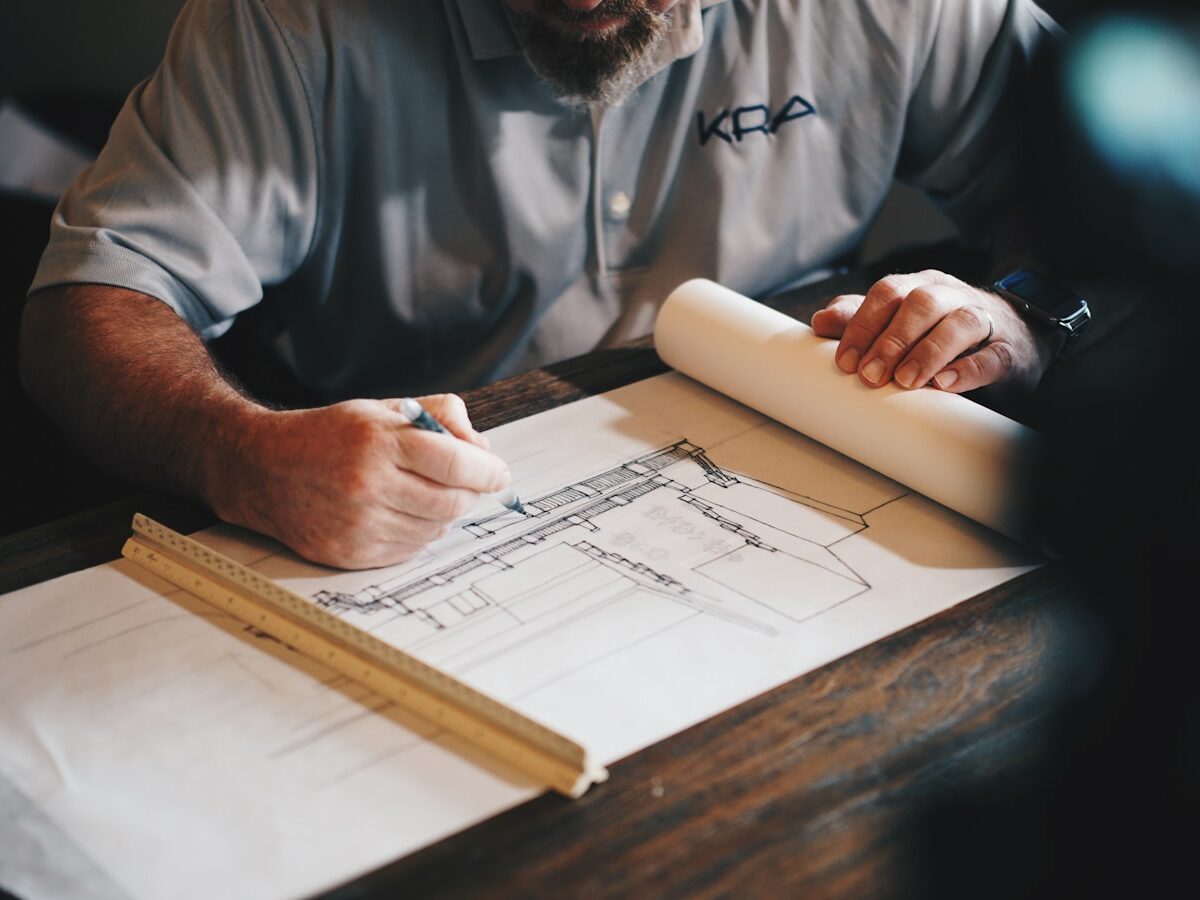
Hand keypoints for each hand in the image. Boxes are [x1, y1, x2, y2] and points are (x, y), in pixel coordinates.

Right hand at [208, 393, 510, 568]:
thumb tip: (483, 448)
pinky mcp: (352, 553)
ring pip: (436, 529)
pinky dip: (419, 532)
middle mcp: (368, 485)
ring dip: (444, 513)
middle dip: (470, 492)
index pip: (456, 462)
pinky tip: (402, 512)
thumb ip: (439, 416)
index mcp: (378, 441)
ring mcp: (359, 524)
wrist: (264, 470)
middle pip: (453, 501)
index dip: (487, 470)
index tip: (499, 473)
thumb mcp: (382, 409)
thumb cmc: (330, 435)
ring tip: (424, 493)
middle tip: (468, 483)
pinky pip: (411, 549)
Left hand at [811, 270, 1054, 391]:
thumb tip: (819, 322)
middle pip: (920, 304)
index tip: (845, 361)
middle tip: (870, 375)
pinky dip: (968, 369)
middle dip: (891, 340)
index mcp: (919, 287)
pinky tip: (945, 384)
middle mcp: (950, 296)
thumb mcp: (899, 322)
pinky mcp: (1007, 350)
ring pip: (958, 323)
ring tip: (905, 381)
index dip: (863, 324)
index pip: (888, 293)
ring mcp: (983, 320)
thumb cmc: (940, 330)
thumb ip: (860, 320)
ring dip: (927, 352)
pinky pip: (991, 355)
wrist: (1011, 337)